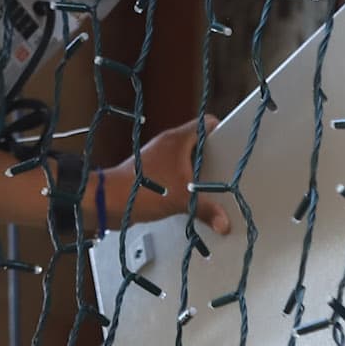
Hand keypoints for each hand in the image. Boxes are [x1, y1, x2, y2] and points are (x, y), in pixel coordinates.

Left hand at [90, 112, 229, 237]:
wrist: (108, 202)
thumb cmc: (141, 190)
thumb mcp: (181, 200)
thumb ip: (206, 210)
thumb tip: (224, 222)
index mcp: (177, 139)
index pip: (207, 123)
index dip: (224, 131)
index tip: (236, 145)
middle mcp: (168, 145)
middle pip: (199, 144)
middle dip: (214, 159)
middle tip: (228, 173)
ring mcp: (159, 158)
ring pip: (187, 160)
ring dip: (198, 174)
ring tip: (212, 188)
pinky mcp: (152, 174)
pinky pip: (176, 174)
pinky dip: (185, 184)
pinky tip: (191, 199)